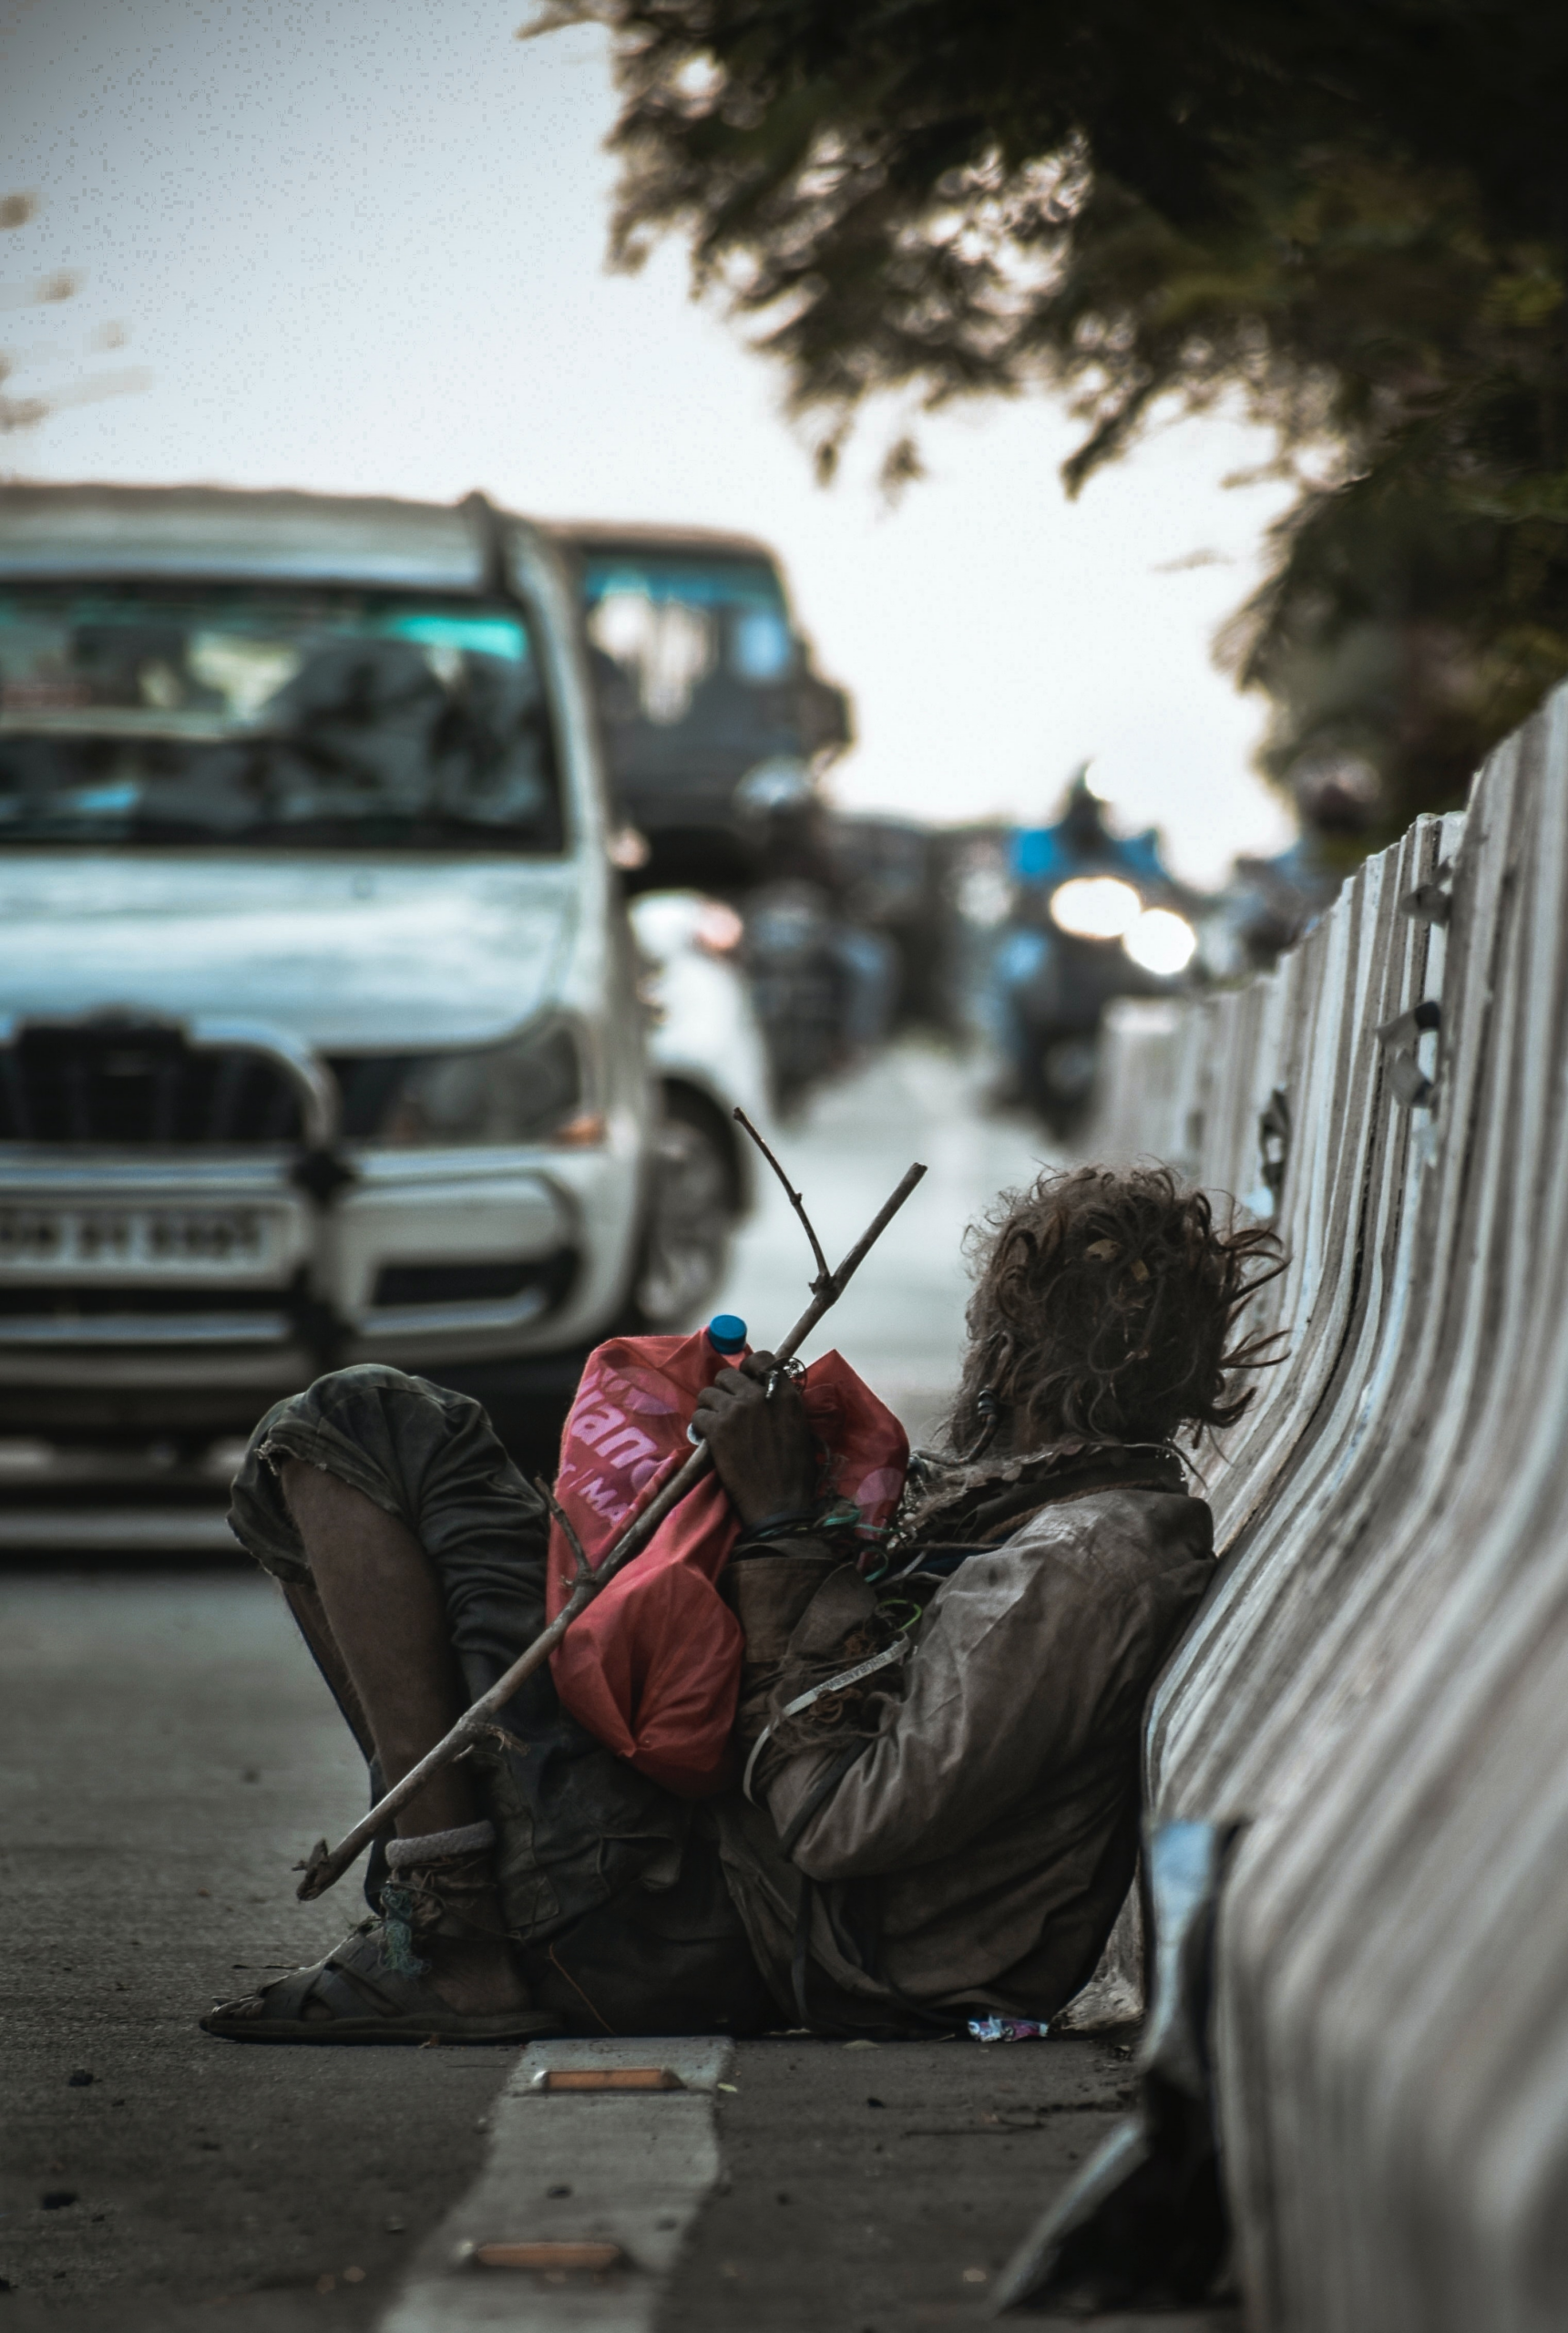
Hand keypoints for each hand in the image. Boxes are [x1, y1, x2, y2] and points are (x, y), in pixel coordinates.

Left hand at [691, 1351, 816, 1529]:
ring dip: (710, 1409)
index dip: (748, 1368)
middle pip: (727, 1375)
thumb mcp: (800, 1427)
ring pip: (708, 1394)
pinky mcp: (717, 1430)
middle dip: (724, 1391)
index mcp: (784, 1393)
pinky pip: (698, 1416)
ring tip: (716, 1426)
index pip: (761, 1359)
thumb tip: (765, 1392)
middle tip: (727, 1411)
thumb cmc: (795, 1472)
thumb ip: (782, 1404)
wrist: (779, 1503)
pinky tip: (709, 1440)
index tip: (745, 1382)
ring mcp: (735, 1411)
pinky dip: (700, 1428)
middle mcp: (758, 1395)